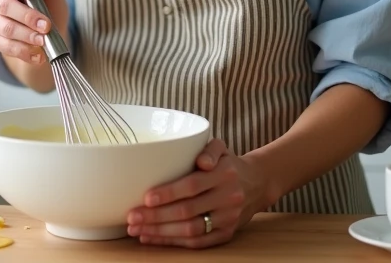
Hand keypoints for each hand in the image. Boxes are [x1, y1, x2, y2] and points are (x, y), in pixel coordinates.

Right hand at [0, 0, 69, 64]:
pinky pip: (6, 47)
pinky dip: (24, 51)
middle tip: (46, 24)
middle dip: (26, 16)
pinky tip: (38, 55)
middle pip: (2, 5)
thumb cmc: (49, 3)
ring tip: (43, 40)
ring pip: (5, 28)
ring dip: (27, 35)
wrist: (50, 33)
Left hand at [126, 139, 271, 247]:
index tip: (146, 198)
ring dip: (161, 232)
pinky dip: (173, 242)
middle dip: (157, 217)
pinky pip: (198, 243)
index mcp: (224, 174)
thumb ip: (209, 149)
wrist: (257, 184)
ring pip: (191, 230)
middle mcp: (228, 198)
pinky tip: (154, 237)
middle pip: (188, 211)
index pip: (193, 185)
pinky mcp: (227, 234)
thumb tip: (201, 161)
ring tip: (137, 230)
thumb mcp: (221, 148)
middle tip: (132, 217)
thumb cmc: (229, 164)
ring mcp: (228, 219)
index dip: (169, 193)